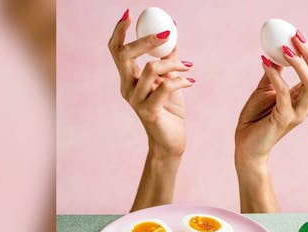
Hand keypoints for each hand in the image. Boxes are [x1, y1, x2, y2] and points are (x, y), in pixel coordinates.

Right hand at [108, 9, 194, 156]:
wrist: (171, 142)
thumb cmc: (169, 110)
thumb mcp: (169, 80)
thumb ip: (168, 59)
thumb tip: (172, 32)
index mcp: (127, 78)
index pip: (116, 50)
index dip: (119, 31)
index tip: (129, 13)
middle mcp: (127, 88)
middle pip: (125, 55)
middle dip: (145, 40)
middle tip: (167, 34)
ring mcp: (136, 101)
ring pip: (150, 68)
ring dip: (172, 64)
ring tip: (187, 68)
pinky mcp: (149, 112)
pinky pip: (165, 86)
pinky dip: (181, 80)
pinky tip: (191, 83)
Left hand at [234, 31, 307, 212]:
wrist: (245, 146)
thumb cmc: (255, 119)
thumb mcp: (266, 90)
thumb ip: (275, 73)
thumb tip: (277, 50)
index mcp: (305, 97)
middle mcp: (306, 105)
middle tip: (297, 36)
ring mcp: (297, 113)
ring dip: (299, 62)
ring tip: (285, 47)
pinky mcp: (283, 120)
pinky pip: (284, 93)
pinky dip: (276, 76)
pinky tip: (265, 63)